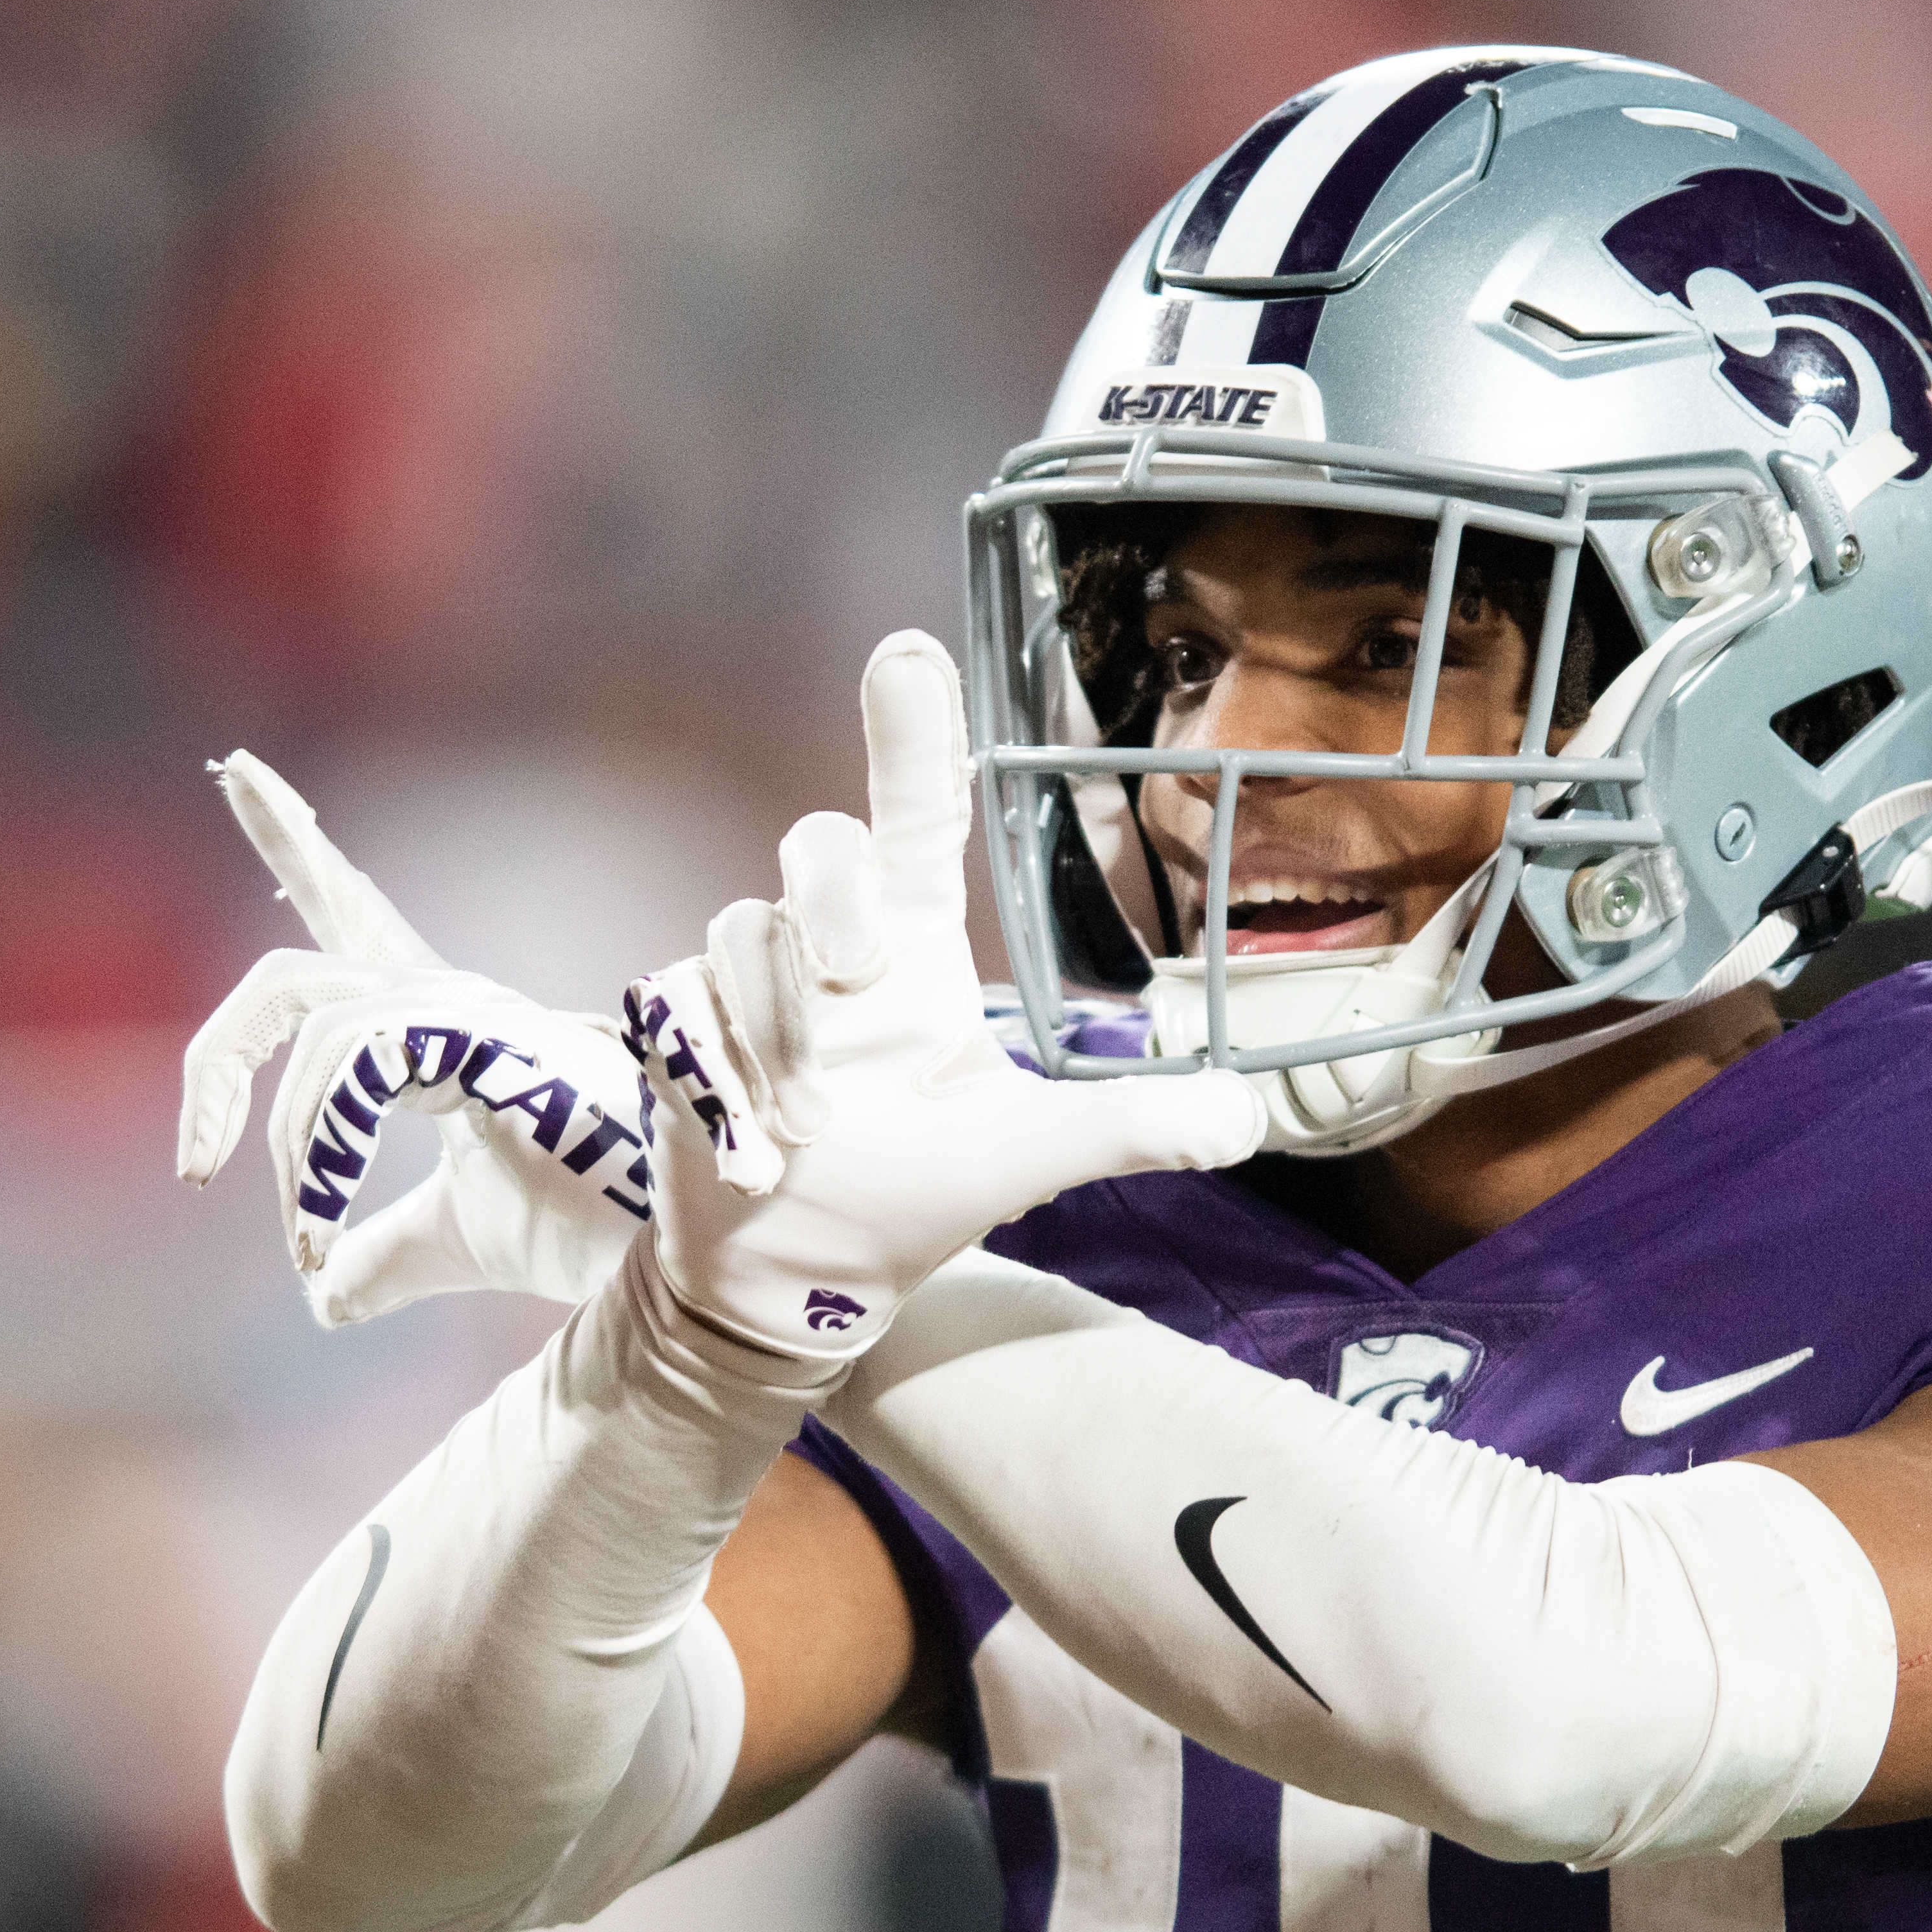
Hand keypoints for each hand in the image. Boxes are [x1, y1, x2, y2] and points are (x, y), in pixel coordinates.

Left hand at [179, 754, 656, 1322]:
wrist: (673, 1250)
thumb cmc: (593, 1225)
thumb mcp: (453, 1242)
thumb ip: (383, 1254)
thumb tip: (323, 1299)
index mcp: (440, 1025)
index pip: (353, 910)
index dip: (294, 842)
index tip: (239, 771)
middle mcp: (451, 999)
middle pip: (291, 978)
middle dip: (216, 1061)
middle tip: (194, 1162)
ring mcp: (472, 1012)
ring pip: (317, 1037)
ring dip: (290, 1156)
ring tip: (307, 1251)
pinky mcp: (486, 1039)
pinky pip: (355, 1068)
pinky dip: (317, 1160)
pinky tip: (321, 1240)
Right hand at [626, 631, 1255, 1361]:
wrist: (789, 1281)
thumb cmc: (904, 1203)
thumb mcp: (1022, 1157)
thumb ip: (1126, 1127)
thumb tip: (1249, 1120)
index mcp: (911, 953)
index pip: (915, 818)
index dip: (912, 735)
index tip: (906, 650)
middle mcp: (829, 949)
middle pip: (818, 847)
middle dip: (833, 901)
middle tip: (854, 975)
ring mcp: (750, 983)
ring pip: (748, 927)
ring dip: (781, 1028)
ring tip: (807, 1121)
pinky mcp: (682, 1023)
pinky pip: (690, 1000)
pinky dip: (725, 1073)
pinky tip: (751, 1140)